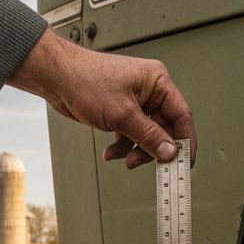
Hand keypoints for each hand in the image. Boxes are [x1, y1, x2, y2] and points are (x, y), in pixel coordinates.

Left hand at [9, 29, 195, 168]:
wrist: (58, 78)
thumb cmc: (87, 81)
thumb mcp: (122, 115)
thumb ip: (148, 136)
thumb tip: (169, 151)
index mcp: (157, 83)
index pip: (181, 116)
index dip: (186, 141)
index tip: (186, 163)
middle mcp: (149, 91)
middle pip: (163, 129)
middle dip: (153, 149)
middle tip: (146, 165)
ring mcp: (134, 102)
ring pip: (145, 135)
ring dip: (134, 151)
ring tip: (122, 159)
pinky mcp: (120, 112)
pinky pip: (129, 135)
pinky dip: (121, 146)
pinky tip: (110, 153)